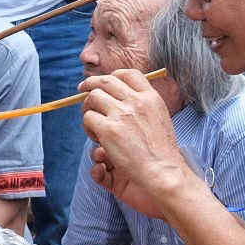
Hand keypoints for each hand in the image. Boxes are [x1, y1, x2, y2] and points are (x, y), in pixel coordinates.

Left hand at [80, 71, 194, 215]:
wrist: (162, 170)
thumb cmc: (162, 151)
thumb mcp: (160, 118)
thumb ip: (144, 105)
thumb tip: (126, 96)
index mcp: (150, 97)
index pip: (129, 74)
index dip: (113, 76)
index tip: (104, 84)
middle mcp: (135, 102)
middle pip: (105, 82)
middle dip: (91, 86)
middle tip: (82, 92)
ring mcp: (121, 114)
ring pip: (92, 98)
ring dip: (88, 109)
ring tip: (93, 124)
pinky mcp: (109, 130)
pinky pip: (88, 118)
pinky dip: (88, 127)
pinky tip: (96, 138)